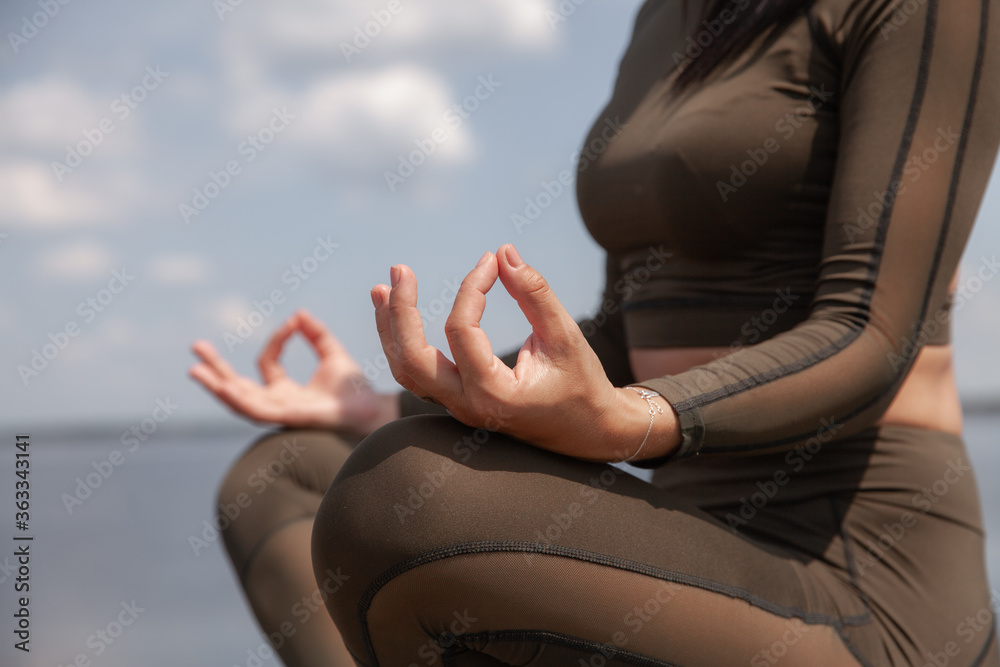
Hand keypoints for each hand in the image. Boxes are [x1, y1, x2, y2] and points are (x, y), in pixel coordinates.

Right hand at [189, 309, 397, 434]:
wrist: (372, 409)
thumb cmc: (354, 390)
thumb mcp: (332, 355)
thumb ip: (316, 335)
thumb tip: (299, 314)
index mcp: (285, 391)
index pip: (267, 363)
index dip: (277, 340)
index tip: (294, 323)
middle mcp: (277, 404)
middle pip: (238, 387)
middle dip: (216, 369)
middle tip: (196, 346)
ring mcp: (278, 413)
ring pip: (239, 401)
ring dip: (216, 386)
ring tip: (194, 370)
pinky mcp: (285, 418)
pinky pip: (255, 410)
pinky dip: (237, 399)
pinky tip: (222, 386)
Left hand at [371, 244, 679, 461]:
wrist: (590, 432)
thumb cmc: (582, 384)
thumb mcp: (565, 336)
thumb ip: (535, 293)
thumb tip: (503, 252)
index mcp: (495, 394)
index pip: (461, 331)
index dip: (471, 287)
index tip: (490, 262)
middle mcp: (468, 406)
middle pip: (412, 360)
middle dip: (400, 313)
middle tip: (399, 270)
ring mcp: (459, 409)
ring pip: (406, 372)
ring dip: (390, 330)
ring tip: (381, 290)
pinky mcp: (458, 403)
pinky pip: (418, 376)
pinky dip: (403, 344)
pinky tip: (398, 315)